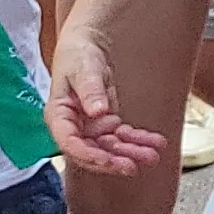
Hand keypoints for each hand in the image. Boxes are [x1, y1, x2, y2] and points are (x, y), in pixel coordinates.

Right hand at [48, 20, 164, 175]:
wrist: (87, 48)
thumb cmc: (78, 56)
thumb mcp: (83, 68)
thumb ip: (89, 89)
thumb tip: (98, 111)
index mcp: (58, 115)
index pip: (69, 142)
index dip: (87, 154)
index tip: (107, 159)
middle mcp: (73, 126)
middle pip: (91, 151)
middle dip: (113, 160)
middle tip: (134, 166)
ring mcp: (89, 128)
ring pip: (110, 148)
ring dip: (130, 153)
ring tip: (152, 155)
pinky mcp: (105, 124)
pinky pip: (123, 136)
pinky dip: (139, 140)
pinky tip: (155, 142)